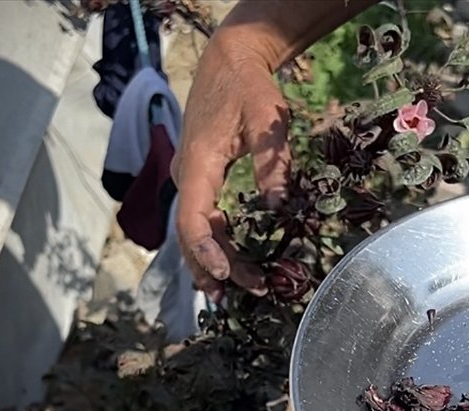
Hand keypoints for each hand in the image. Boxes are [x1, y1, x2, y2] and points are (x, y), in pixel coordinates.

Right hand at [172, 34, 290, 298]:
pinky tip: (233, 264)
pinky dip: (218, 243)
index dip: (207, 250)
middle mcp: (187, 176)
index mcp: (198, 164)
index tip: (226, 273)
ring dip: (216, 260)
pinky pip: (204, 218)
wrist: (230, 62)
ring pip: (197, 230)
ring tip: (241, 289)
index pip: (193, 218)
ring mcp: (192, 179)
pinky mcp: (202, 179)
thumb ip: (274, 162)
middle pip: (192, 234)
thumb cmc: (249, 87)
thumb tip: (280, 206)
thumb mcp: (268, 119)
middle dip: (215, 267)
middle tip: (248, 291)